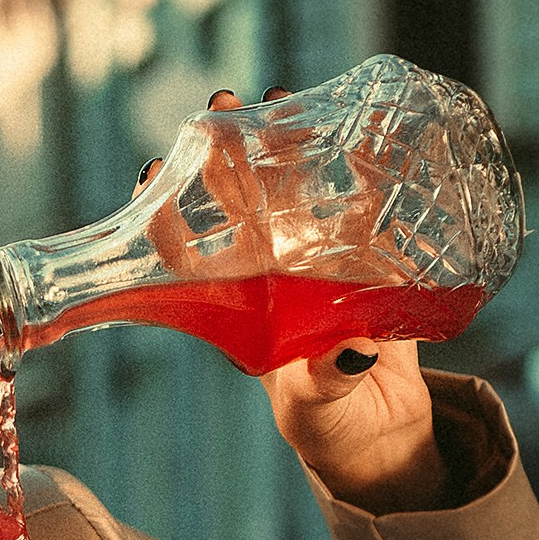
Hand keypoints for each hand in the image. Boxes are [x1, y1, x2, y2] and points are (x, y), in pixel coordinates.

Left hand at [141, 92, 447, 516]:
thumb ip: (325, 378)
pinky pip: (360, 206)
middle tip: (226, 104)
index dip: (167, 211)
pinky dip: (359, 168)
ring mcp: (317, 265)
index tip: (151, 170)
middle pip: (239, 205)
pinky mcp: (368, 261)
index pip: (189, 253)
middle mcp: (270, 280)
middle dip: (228, 153)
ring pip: (293, 193)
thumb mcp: (316, 406)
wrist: (387, 438)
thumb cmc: (331, 429)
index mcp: (238, 312)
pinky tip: (358, 130)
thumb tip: (348, 349)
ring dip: (285, 146)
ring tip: (281, 101)